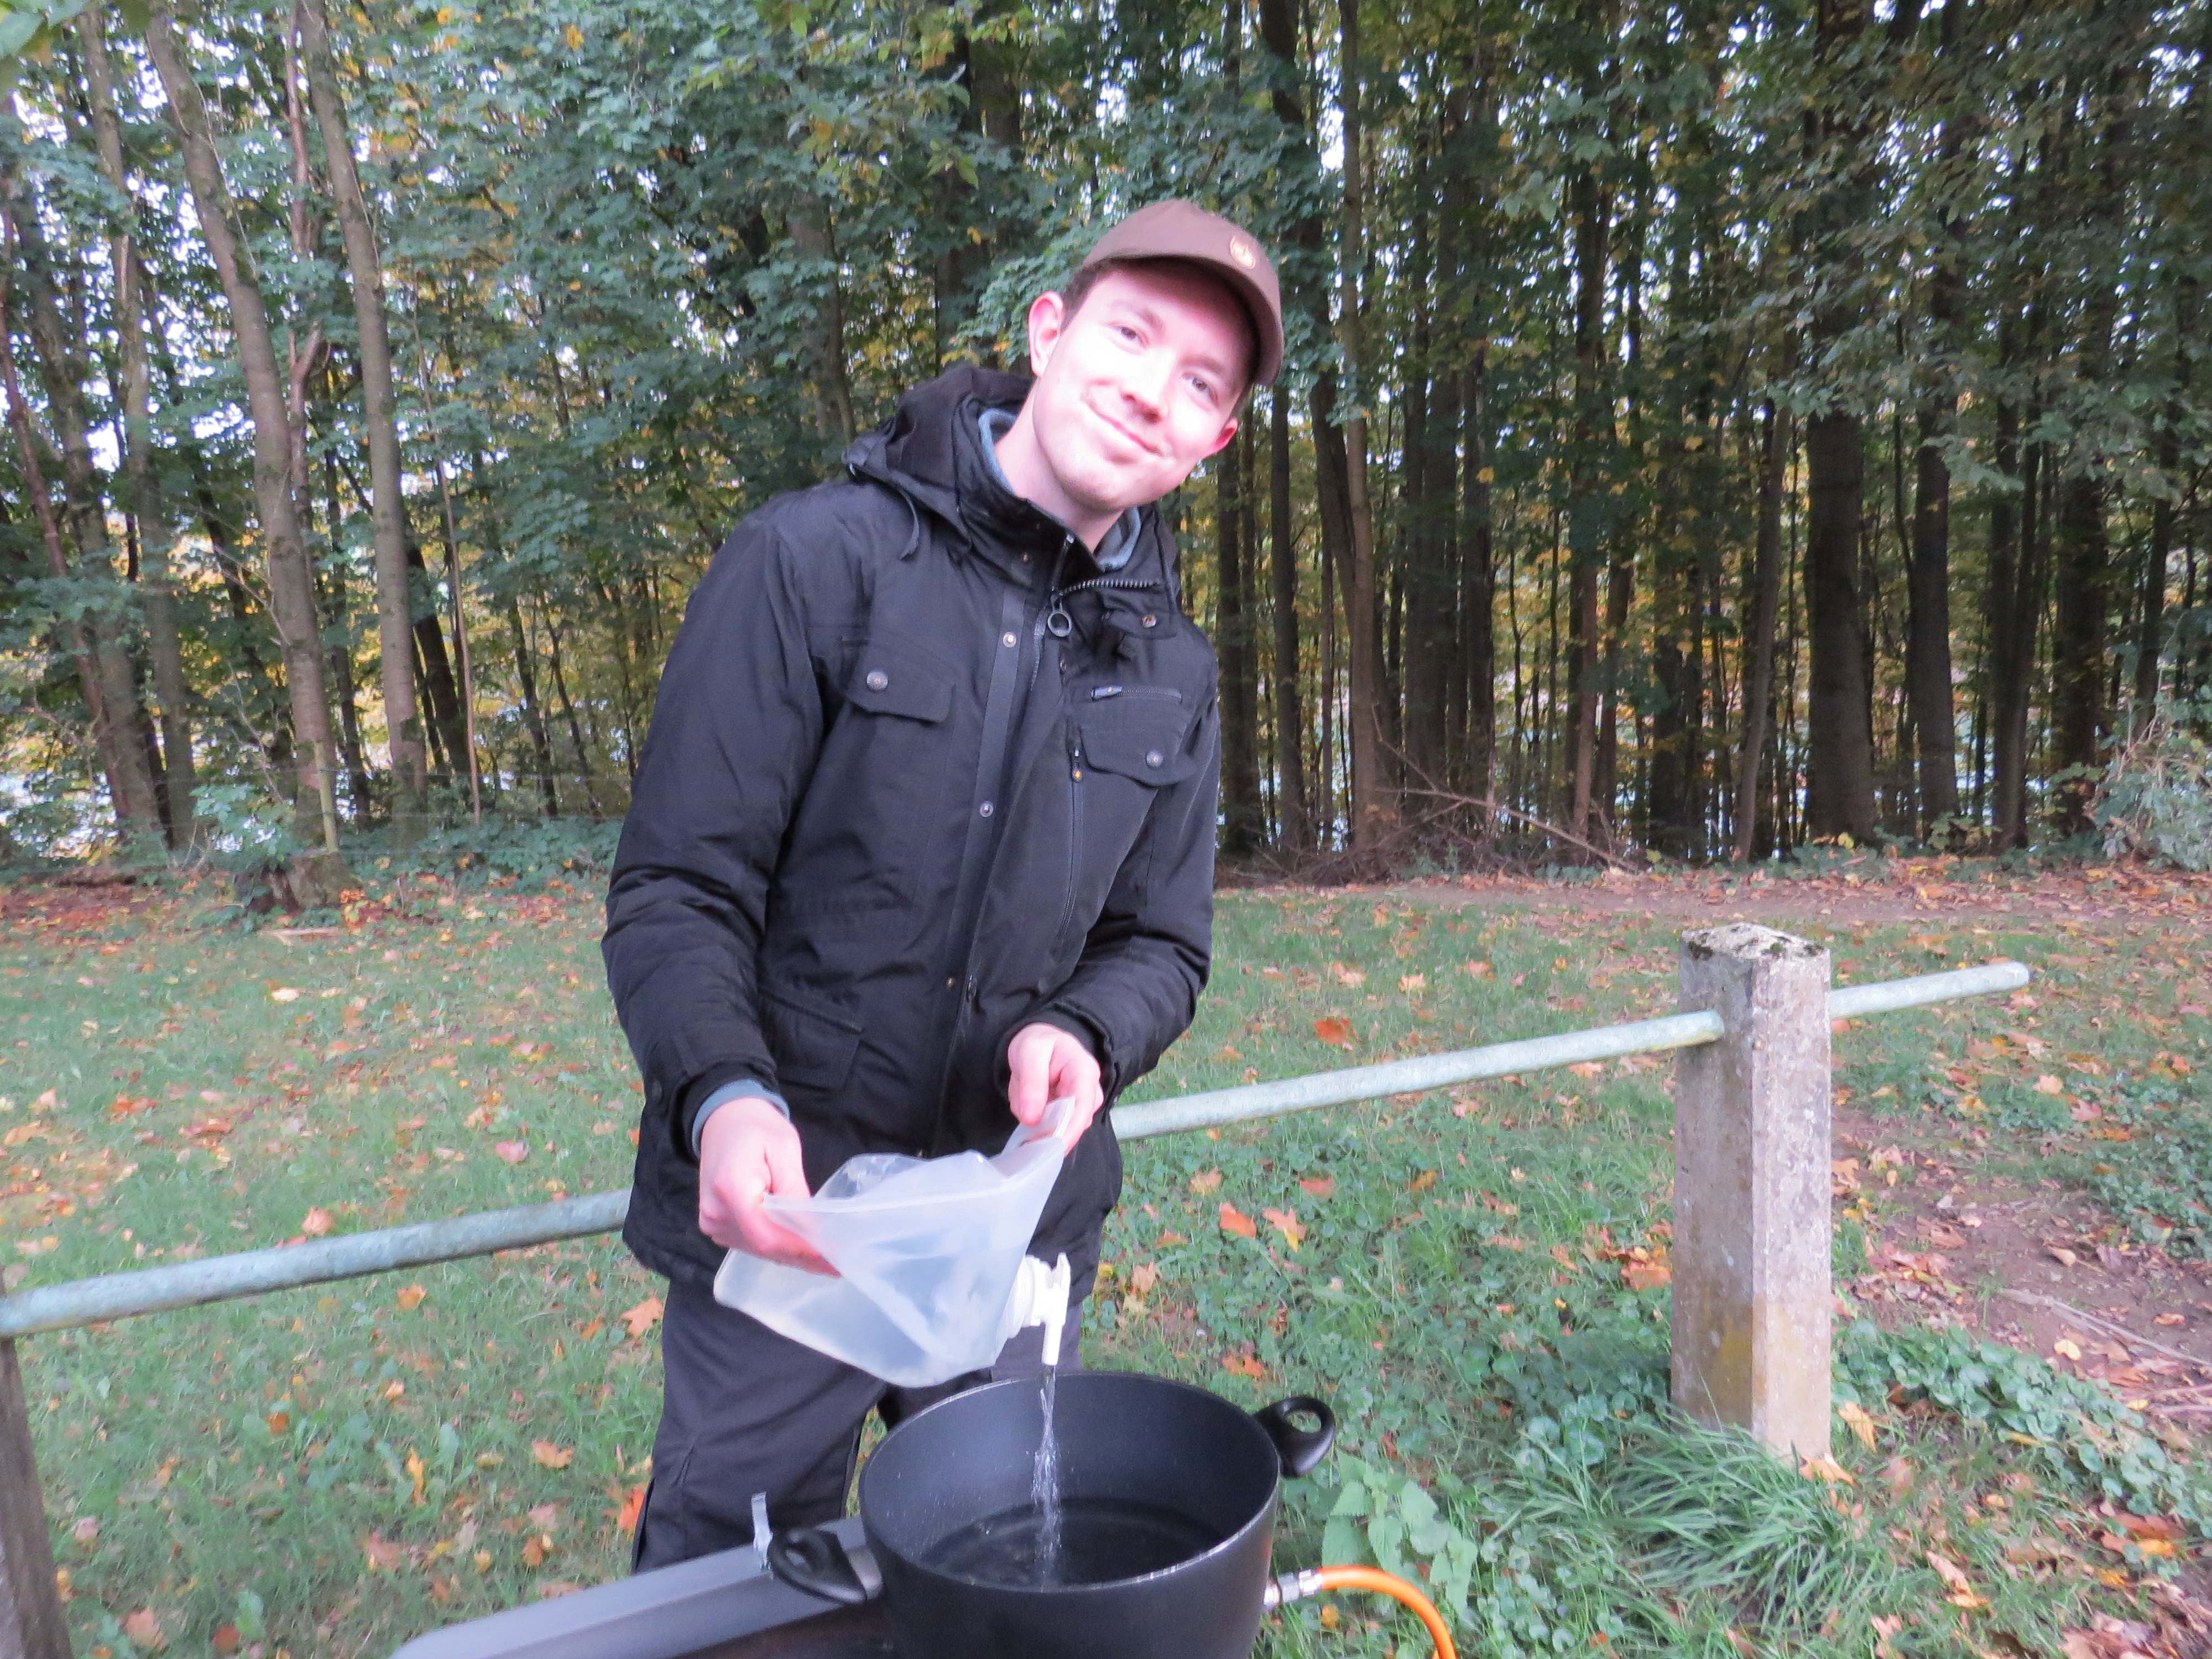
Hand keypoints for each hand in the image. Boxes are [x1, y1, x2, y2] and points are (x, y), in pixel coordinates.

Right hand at [697, 1096, 834, 1274]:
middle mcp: (716, 1212)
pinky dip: (776, 1246)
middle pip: (764, 1246)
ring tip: (826, 1260)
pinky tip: (801, 1248)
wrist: (723, 1118)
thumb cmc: (756, 1126)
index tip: (832, 1257)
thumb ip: (794, 1189)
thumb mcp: (784, 1148)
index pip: (768, 1236)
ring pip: (758, 1249)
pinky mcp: (714, 1224)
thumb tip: (811, 1227)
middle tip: (837, 1263)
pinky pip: (749, 1243)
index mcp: (731, 1189)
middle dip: (803, 1256)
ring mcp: (712, 1222)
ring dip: (792, 1255)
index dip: (801, 1250)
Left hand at [1006, 1022, 1103, 1145]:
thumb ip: (1031, 1083)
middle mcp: (1088, 1089)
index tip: (1055, 1145)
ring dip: (1042, 1126)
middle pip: (1078, 1121)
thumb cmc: (1038, 1043)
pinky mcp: (1068, 1112)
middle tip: (1027, 1137)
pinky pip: (1053, 1126)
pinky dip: (1037, 1124)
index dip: (1072, 1128)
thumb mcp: (1030, 1053)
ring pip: (1064, 1127)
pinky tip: (1027, 1113)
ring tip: (1023, 1110)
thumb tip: (1031, 1119)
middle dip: (1052, 1131)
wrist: (1037, 1042)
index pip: (1085, 1104)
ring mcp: (1080, 1103)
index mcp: (1084, 1070)